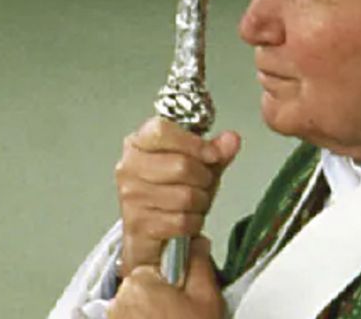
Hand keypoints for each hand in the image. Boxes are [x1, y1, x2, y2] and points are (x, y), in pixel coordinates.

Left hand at [109, 237, 224, 318]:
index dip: (174, 279)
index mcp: (140, 281)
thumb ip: (200, 264)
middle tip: (180, 315)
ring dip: (149, 315)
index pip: (157, 266)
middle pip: (144, 286)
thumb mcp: (207, 298)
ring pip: (135, 307)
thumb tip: (196, 243)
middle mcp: (119, 300)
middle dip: (160, 297)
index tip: (183, 294)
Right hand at [115, 117, 239, 275]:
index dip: (194, 143)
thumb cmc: (171, 190)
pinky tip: (187, 218)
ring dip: (201, 202)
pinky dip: (194, 222)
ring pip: (185, 196)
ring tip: (195, 201)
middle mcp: (129, 168)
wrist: (151, 229)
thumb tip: (231, 140)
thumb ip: (216, 150)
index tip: (213, 154)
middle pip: (181, 165)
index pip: (162, 131)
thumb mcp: (198, 164)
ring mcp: (131, 197)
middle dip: (204, 177)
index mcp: (139, 143)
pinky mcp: (138, 226)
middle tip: (204, 182)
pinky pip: (182, 221)